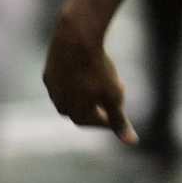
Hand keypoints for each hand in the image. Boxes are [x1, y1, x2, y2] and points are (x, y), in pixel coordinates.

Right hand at [43, 9, 136, 144]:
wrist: (75, 40)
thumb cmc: (97, 70)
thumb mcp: (113, 96)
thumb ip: (120, 120)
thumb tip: (132, 142)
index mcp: (75, 114)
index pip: (97, 122)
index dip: (111, 117)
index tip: (121, 111)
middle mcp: (60, 105)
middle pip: (83, 110)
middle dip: (99, 105)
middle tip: (113, 95)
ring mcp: (52, 88)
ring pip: (72, 95)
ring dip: (86, 92)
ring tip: (100, 82)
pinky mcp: (49, 72)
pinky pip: (65, 80)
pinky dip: (76, 78)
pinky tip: (86, 68)